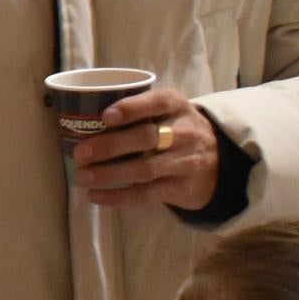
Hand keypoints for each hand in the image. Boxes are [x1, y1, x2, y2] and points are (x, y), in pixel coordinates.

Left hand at [70, 85, 219, 209]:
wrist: (218, 161)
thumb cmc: (175, 129)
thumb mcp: (166, 111)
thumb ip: (137, 111)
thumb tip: (82, 122)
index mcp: (176, 106)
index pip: (157, 102)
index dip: (131, 108)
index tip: (105, 116)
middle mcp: (185, 132)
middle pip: (146, 138)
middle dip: (110, 146)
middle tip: (80, 153)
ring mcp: (185, 162)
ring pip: (145, 169)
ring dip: (109, 174)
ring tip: (83, 176)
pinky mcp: (182, 188)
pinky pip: (147, 194)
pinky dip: (119, 197)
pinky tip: (96, 195)